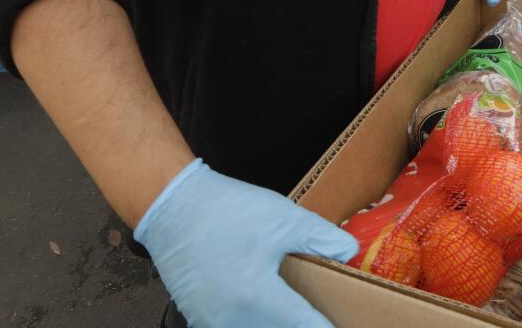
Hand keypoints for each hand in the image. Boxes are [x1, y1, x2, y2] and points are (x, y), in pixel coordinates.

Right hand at [135, 158, 357, 327]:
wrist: (172, 206)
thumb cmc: (226, 210)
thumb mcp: (283, 218)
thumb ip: (320, 238)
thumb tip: (349, 253)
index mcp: (256, 296)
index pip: (304, 324)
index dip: (325, 326)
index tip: (344, 323)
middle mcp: (230, 318)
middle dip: (299, 322)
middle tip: (317, 311)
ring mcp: (210, 321)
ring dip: (275, 323)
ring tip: (290, 307)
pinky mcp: (197, 318)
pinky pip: (231, 327)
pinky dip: (253, 321)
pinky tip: (263, 308)